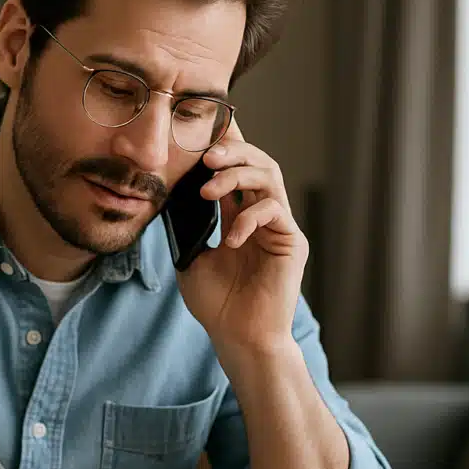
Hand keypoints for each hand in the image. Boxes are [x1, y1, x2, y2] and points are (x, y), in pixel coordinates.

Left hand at [177, 119, 308, 354]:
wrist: (238, 339)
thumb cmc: (217, 304)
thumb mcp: (192, 256)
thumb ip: (190, 225)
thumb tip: (175, 192)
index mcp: (241, 216)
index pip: (236, 170)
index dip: (225, 146)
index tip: (204, 128)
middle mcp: (264, 217)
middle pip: (259, 163)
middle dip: (233, 151)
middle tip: (206, 155)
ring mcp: (280, 228)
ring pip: (269, 178)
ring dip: (238, 175)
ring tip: (209, 187)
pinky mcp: (292, 243)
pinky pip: (274, 212)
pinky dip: (249, 218)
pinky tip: (230, 239)